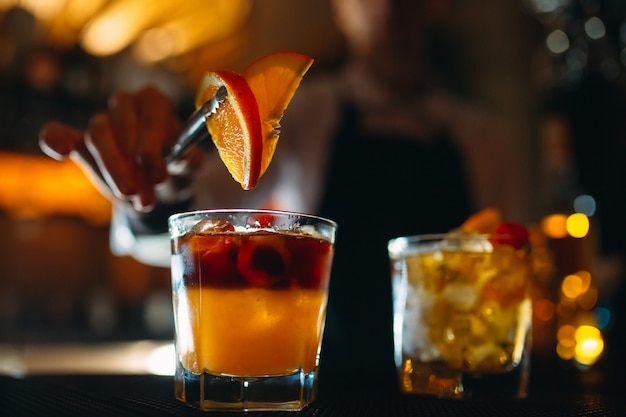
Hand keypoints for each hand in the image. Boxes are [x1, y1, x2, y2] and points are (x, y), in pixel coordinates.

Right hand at [39, 86, 201, 211]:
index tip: (158, 177)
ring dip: (112, 168)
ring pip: (97, 134)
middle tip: (143, 196)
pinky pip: (58, 133)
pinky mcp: (81, 143)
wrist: (160, 191)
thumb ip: (188, 161)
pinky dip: (56, 139)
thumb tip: (185, 158)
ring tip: (130, 194)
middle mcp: (126, 104)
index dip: (152, 148)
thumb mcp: (188, 168)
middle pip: (118, 126)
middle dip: (130, 165)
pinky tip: (63, 151)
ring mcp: (102, 121)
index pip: (148, 116)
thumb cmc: (176, 170)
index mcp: (154, 102)